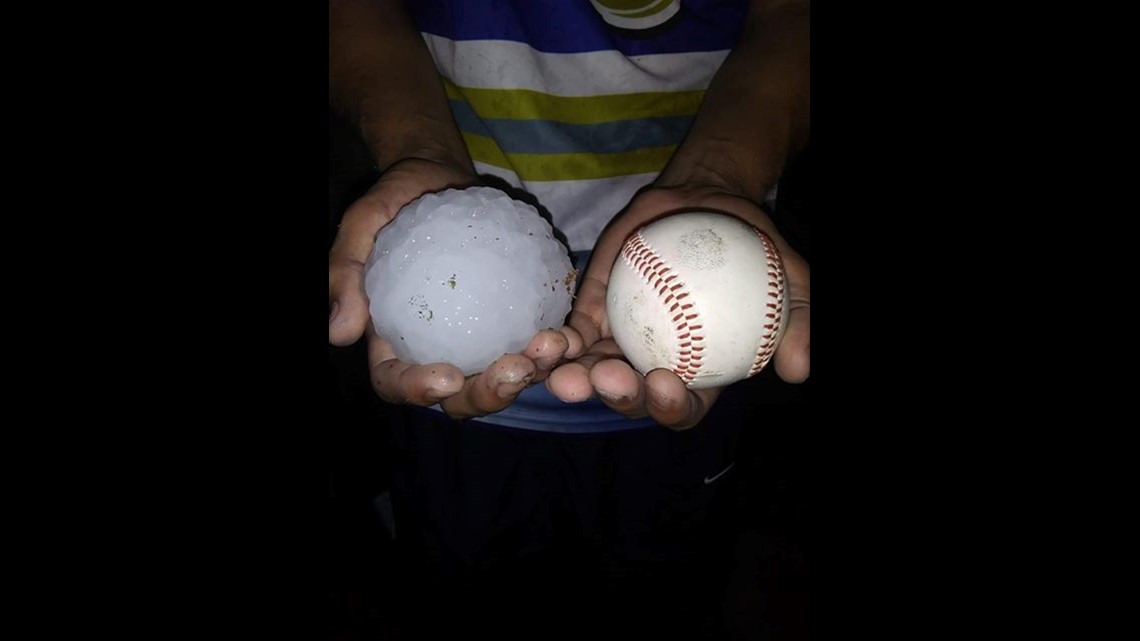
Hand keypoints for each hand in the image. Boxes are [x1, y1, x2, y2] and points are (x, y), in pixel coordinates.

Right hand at [329, 158, 579, 417]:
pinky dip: (554, 343)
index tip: (447, 375)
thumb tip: (339, 333)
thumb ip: (345, 273)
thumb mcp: (361, 225)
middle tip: (518, 368)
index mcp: (392, 344)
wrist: (437, 177)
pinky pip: (535, 339)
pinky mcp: (515, 320)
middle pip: (461, 395)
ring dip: (533, 372)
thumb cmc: (392, 203)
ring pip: (506, 375)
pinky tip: (569, 332)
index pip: (398, 382)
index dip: (419, 390)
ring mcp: (481, 340)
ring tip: (554, 347)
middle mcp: (439, 351)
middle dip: (490, 394)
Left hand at [546, 185, 809, 429]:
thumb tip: (799, 369)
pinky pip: (569, 336)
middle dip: (615, 395)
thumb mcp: (789, 278)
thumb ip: (798, 321)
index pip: (682, 406)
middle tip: (605, 376)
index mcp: (698, 375)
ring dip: (573, 379)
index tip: (666, 382)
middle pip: (630, 397)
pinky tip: (543, 341)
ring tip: (562, 370)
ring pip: (591, 374)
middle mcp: (653, 367)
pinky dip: (554, 344)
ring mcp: (618, 345)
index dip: (670, 406)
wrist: (706, 201)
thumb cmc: (754, 247)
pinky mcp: (590, 317)